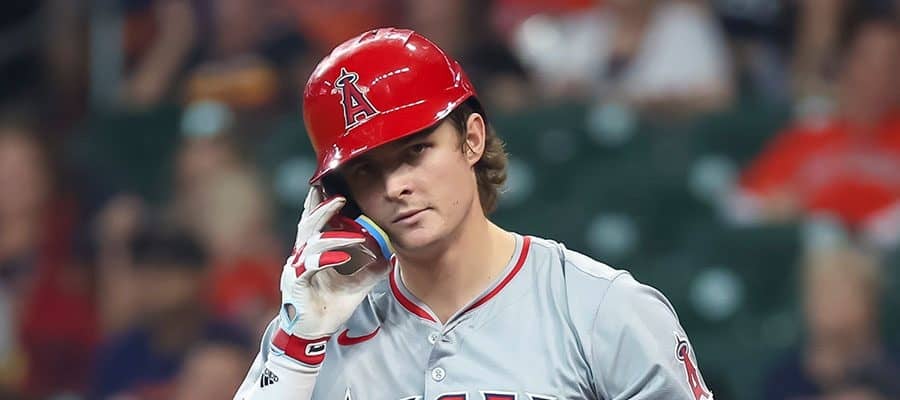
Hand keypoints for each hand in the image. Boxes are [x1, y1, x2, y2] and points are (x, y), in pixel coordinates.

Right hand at [275, 187, 389, 361]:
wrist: (315, 331)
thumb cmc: (331, 303)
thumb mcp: (357, 283)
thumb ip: (371, 268)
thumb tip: (388, 255)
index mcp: (313, 251)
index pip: (315, 222)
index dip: (320, 203)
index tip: (332, 186)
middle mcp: (301, 255)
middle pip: (308, 224)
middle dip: (323, 209)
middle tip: (340, 198)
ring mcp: (295, 268)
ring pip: (312, 244)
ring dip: (336, 238)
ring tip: (357, 237)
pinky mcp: (295, 283)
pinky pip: (308, 267)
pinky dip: (326, 260)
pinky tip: (341, 258)